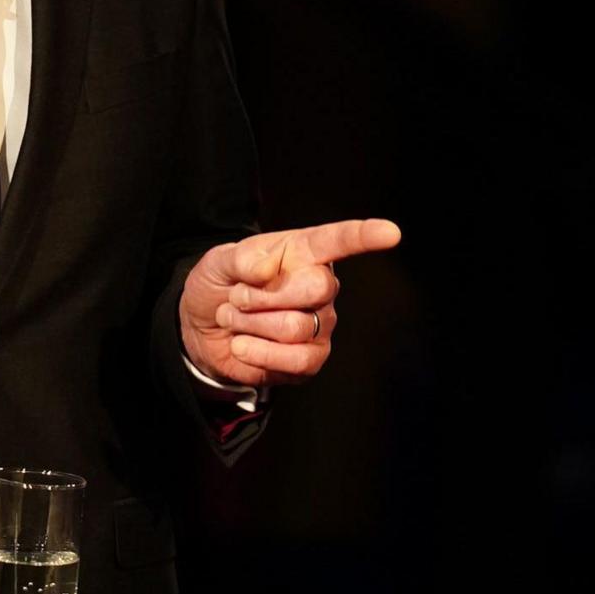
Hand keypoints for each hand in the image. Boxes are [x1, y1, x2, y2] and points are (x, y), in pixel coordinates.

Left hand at [180, 218, 401, 388]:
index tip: (390, 233)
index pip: (339, 241)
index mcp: (304, 252)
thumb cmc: (220, 284)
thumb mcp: (218, 261)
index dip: (365, 236)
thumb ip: (240, 259)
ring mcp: (321, 324)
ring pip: (295, 327)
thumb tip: (267, 269)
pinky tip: (243, 345)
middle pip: (316, 288)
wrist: (204, 328)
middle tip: (238, 297)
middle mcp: (322, 287)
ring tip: (236, 320)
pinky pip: (295, 360)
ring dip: (251, 325)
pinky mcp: (311, 359)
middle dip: (262, 295)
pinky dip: (259, 353)